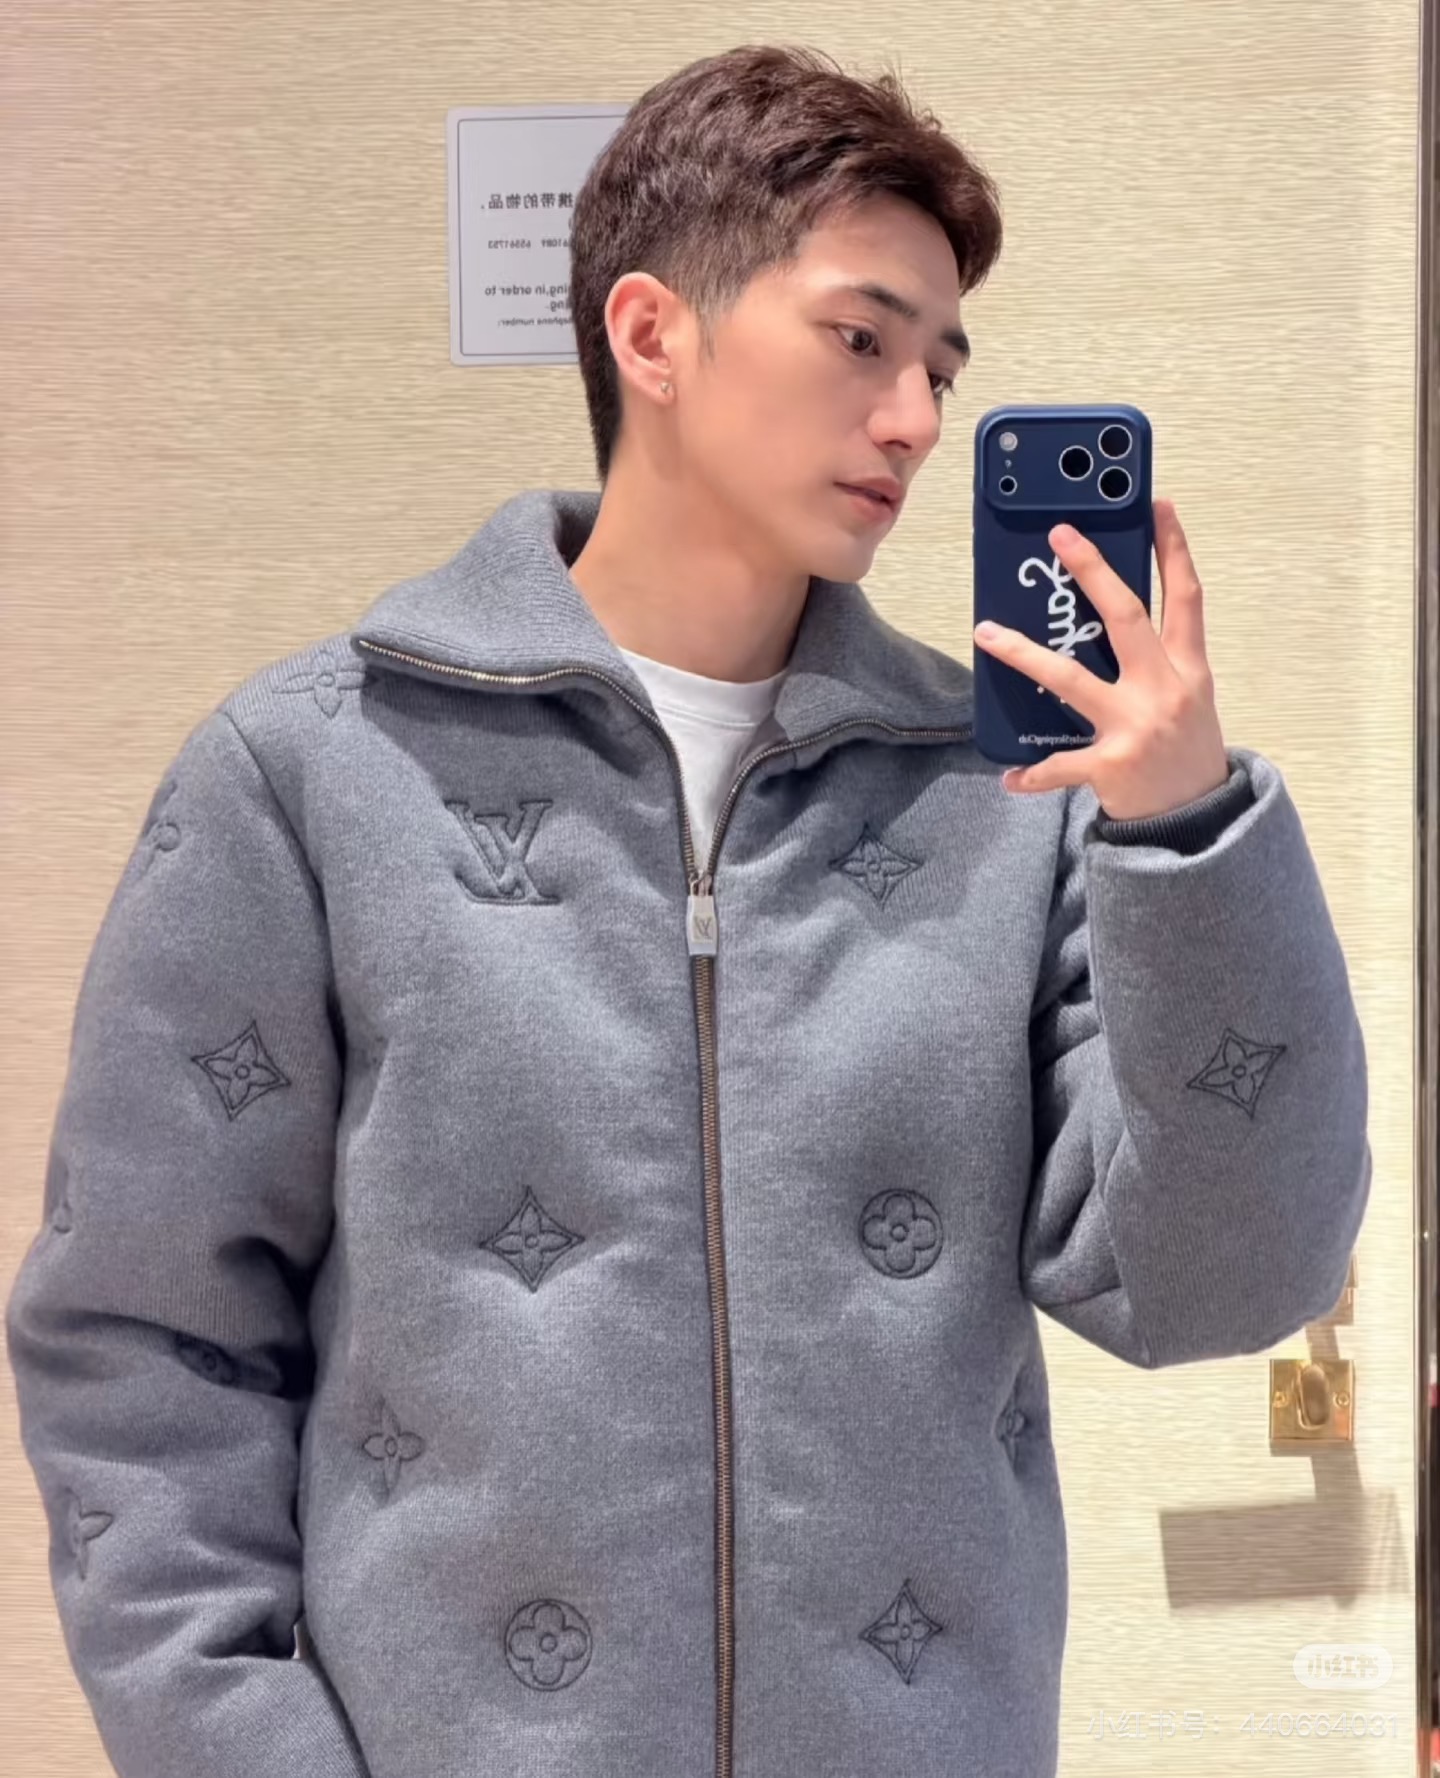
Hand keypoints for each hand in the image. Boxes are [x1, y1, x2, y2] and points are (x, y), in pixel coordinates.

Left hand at [972, 498, 1229, 820]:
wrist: (1201, 824)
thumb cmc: (1187, 753)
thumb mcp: (1190, 700)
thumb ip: (1162, 662)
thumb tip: (1113, 620)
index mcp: (1189, 670)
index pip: (1185, 598)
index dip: (1174, 550)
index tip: (1157, 507)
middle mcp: (1165, 690)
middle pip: (1127, 617)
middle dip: (1094, 571)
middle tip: (1061, 536)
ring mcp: (1137, 726)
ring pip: (1072, 679)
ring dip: (1025, 654)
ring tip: (986, 633)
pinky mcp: (1113, 765)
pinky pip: (1060, 765)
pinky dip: (1033, 775)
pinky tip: (1010, 778)